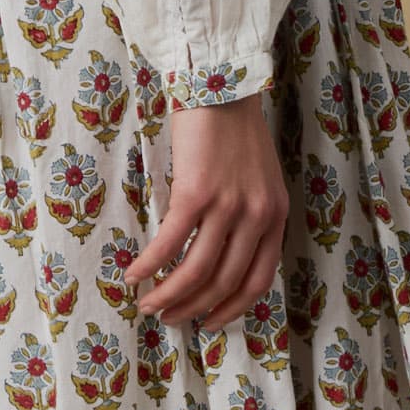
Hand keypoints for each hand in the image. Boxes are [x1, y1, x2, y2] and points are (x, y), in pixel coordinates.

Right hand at [122, 97, 287, 331]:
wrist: (222, 87)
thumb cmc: (235, 130)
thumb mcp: (260, 180)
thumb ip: (251, 216)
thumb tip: (221, 254)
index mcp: (275, 217)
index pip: (258, 281)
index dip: (232, 309)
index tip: (210, 321)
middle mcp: (257, 217)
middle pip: (224, 282)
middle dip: (193, 308)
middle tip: (168, 318)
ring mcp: (228, 207)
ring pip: (197, 272)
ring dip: (168, 295)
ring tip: (147, 304)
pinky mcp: (196, 193)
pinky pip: (170, 243)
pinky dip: (149, 264)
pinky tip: (133, 274)